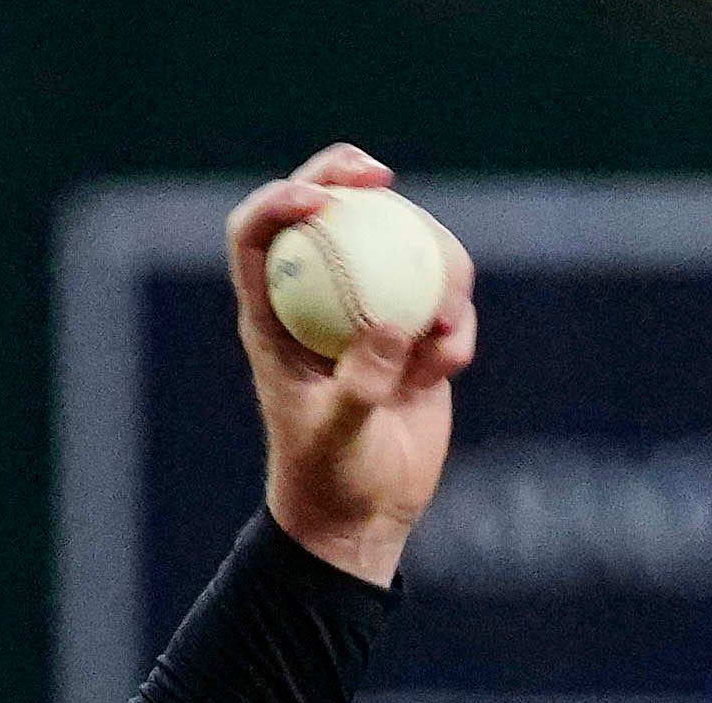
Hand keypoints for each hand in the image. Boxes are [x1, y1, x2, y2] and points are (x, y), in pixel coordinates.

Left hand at [227, 147, 474, 587]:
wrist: (365, 519)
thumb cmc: (329, 482)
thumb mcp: (336, 437)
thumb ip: (361, 383)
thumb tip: (395, 322)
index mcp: (274, 317)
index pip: (257, 236)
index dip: (280, 199)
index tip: (321, 197)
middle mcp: (319, 302)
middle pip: (329, 213)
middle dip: (349, 176)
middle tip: (382, 175)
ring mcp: (370, 314)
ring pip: (400, 247)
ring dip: (430, 263)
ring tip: (442, 323)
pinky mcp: (416, 337)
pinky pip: (444, 304)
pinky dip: (454, 325)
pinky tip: (450, 362)